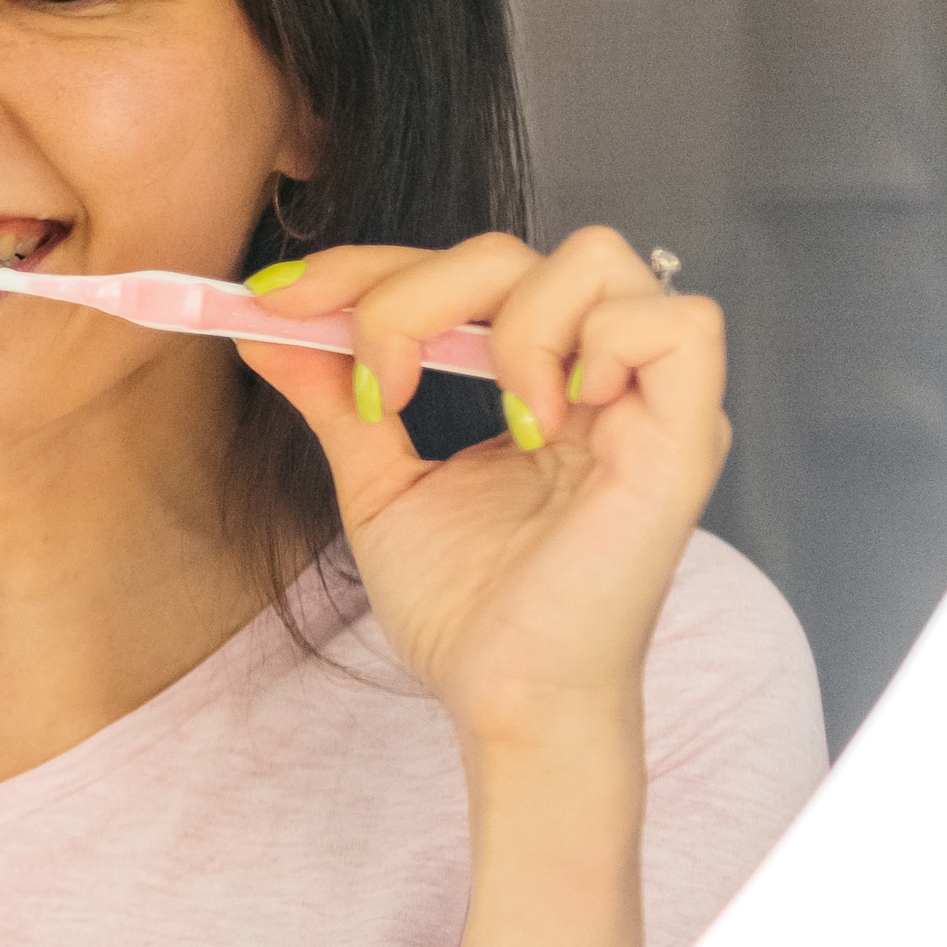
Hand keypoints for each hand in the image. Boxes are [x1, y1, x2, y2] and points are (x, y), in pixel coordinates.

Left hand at [237, 227, 728, 761]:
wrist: (503, 697)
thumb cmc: (464, 610)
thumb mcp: (379, 483)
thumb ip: (334, 395)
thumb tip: (262, 323)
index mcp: (542, 378)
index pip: (462, 269)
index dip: (368, 266)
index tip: (282, 304)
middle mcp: (602, 375)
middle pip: (512, 249)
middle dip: (410, 294)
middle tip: (377, 382)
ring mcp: (650, 400)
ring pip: (597, 257)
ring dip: (509, 322)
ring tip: (493, 420)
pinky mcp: (685, 437)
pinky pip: (679, 322)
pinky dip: (600, 345)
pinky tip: (547, 422)